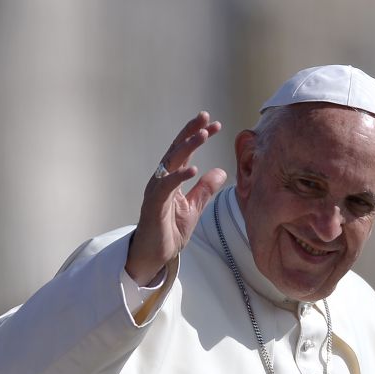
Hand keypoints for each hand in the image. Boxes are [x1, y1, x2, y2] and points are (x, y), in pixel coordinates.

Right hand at [126, 111, 227, 284]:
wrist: (155, 255)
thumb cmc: (170, 231)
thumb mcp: (194, 207)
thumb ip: (205, 189)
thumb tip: (221, 171)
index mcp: (171, 179)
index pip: (184, 152)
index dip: (197, 136)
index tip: (213, 124)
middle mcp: (161, 180)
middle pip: (176, 150)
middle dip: (191, 132)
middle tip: (206, 118)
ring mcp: (156, 191)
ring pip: (171, 163)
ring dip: (187, 147)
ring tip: (203, 134)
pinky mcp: (154, 205)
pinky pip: (166, 186)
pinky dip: (179, 176)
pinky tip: (194, 168)